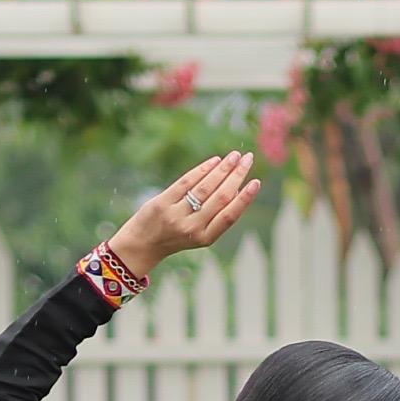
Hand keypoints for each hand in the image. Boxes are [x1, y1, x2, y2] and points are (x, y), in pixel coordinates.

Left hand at [108, 151, 261, 277]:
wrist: (143, 244)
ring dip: (222, 169)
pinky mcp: (162, 204)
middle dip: (237, 176)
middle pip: (220, 198)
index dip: (245, 199)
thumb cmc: (176, 235)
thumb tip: (236, 187)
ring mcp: (176, 216)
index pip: (230, 216)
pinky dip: (202, 170)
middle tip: (248, 159)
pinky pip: (186, 183)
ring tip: (234, 156)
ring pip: (205, 188)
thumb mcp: (198, 234)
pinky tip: (214, 160)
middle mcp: (192, 229)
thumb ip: (214, 216)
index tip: (256, 181)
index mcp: (205, 238)